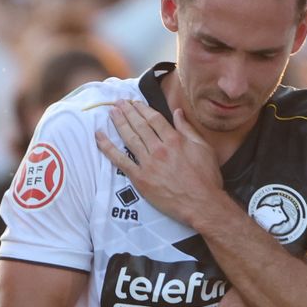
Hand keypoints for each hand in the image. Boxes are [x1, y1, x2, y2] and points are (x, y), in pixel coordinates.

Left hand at [95, 99, 224, 225]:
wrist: (202, 204)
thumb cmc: (206, 178)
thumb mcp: (203, 148)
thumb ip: (188, 129)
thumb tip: (178, 113)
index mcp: (175, 140)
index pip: (154, 118)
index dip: (142, 108)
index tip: (134, 102)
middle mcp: (159, 149)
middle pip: (139, 125)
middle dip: (127, 112)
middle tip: (118, 102)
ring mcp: (148, 164)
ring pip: (129, 138)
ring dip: (119, 123)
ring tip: (111, 112)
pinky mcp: (140, 179)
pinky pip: (120, 160)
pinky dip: (108, 147)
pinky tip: (99, 137)